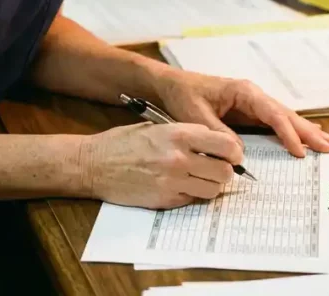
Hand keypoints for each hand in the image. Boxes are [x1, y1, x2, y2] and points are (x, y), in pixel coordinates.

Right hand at [84, 122, 241, 208]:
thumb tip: (215, 145)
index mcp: (179, 134)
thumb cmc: (124, 142)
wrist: (95, 164)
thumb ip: (186, 135)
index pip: (225, 145)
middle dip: (225, 171)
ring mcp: (173, 182)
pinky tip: (180, 185)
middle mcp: (179, 158)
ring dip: (211, 185)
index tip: (232, 154)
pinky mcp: (165, 200)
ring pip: (213, 190)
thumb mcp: (156, 127)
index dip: (233, 151)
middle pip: (225, 172)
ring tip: (200, 178)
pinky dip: (192, 194)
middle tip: (217, 168)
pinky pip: (193, 200)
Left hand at [152, 70, 328, 157]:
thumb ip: (219, 133)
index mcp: (244, 92)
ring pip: (284, 118)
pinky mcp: (248, 112)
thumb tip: (240, 152)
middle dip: (307, 131)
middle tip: (328, 147)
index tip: (300, 151)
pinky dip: (290, 131)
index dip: (288, 133)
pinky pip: (274, 122)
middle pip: (285, 114)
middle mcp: (253, 95)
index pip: (272, 114)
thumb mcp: (197, 116)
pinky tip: (304, 138)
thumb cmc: (183, 96)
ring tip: (326, 143)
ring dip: (304, 131)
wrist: (172, 86)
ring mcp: (252, 103)